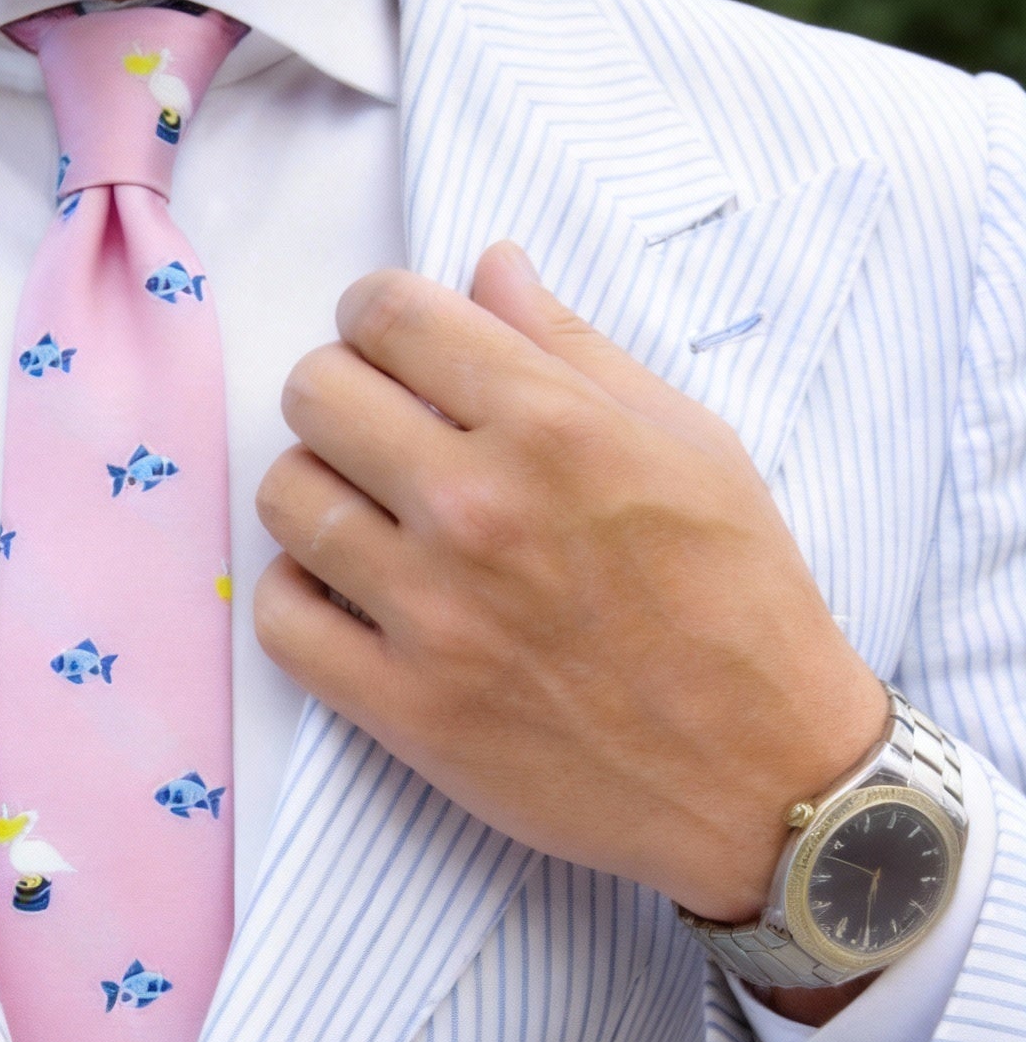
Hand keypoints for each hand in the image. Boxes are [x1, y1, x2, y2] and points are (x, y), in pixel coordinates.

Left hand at [253, 243, 888, 924]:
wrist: (760, 774)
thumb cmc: (739, 600)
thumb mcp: (691, 443)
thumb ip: (574, 350)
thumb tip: (488, 267)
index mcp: (554, 426)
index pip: (389, 315)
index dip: (374, 313)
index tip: (388, 342)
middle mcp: (479, 508)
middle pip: (315, 396)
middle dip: (335, 393)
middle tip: (373, 429)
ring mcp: (432, 613)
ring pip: (285, 500)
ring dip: (312, 491)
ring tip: (361, 513)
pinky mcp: (402, 707)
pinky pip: (280, 619)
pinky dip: (294, 595)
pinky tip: (340, 593)